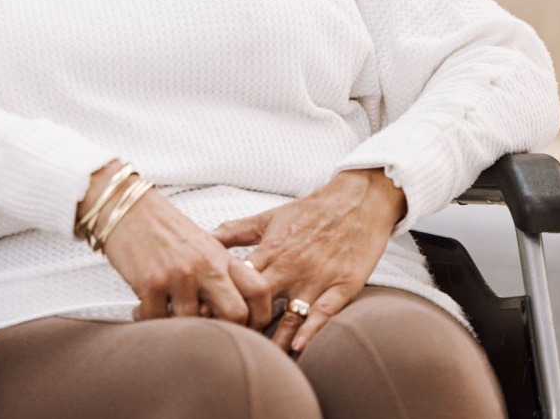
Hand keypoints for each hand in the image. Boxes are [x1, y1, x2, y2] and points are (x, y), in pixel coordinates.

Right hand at [83, 164, 271, 326]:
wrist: (126, 206)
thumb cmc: (161, 226)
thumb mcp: (201, 244)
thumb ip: (218, 273)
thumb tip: (229, 312)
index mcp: (220, 256)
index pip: (259, 290)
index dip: (260, 317)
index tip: (247, 328)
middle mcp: (204, 266)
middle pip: (236, 314)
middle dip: (226, 331)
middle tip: (210, 334)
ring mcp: (178, 275)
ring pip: (193, 323)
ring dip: (179, 327)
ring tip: (166, 316)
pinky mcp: (150, 282)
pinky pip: (156, 320)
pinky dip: (148, 320)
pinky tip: (143, 310)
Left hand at [212, 169, 406, 352]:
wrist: (357, 200)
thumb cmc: (310, 210)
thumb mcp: (268, 218)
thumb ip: (235, 231)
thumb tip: (202, 237)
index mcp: (270, 251)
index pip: (238, 281)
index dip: (220, 299)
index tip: (205, 317)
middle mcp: (290, 267)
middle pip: (259, 302)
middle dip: (244, 324)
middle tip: (229, 343)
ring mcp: (317, 278)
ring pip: (290, 314)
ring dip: (275, 338)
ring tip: (262, 358)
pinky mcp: (343, 285)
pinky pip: (325, 312)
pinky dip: (313, 330)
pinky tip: (300, 347)